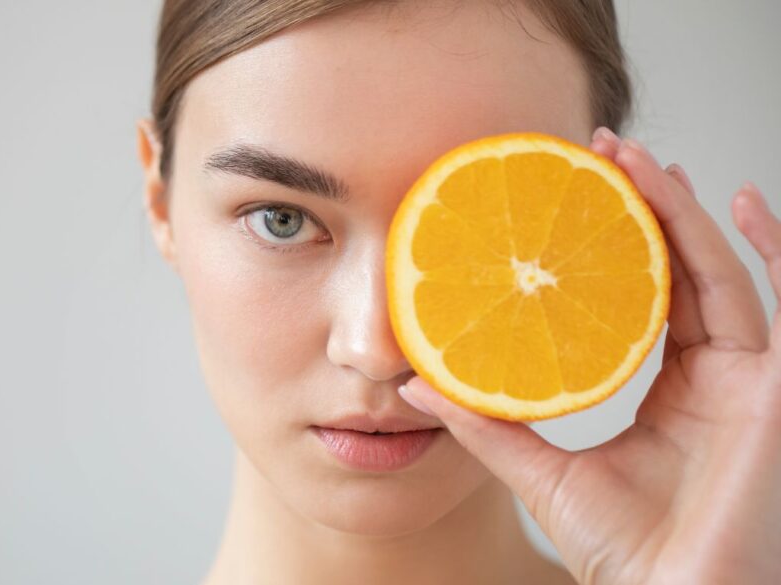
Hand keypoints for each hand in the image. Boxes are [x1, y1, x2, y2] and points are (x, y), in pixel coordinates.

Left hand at [399, 127, 780, 584]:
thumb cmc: (623, 551)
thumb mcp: (541, 472)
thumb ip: (487, 424)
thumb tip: (414, 383)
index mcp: (674, 392)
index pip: (650, 296)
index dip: (621, 244)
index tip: (576, 194)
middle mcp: (718, 379)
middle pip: (685, 270)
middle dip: (648, 207)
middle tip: (602, 154)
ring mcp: (753, 383)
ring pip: (723, 273)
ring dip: (685, 212)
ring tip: (639, 163)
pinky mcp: (777, 393)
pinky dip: (769, 248)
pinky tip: (735, 200)